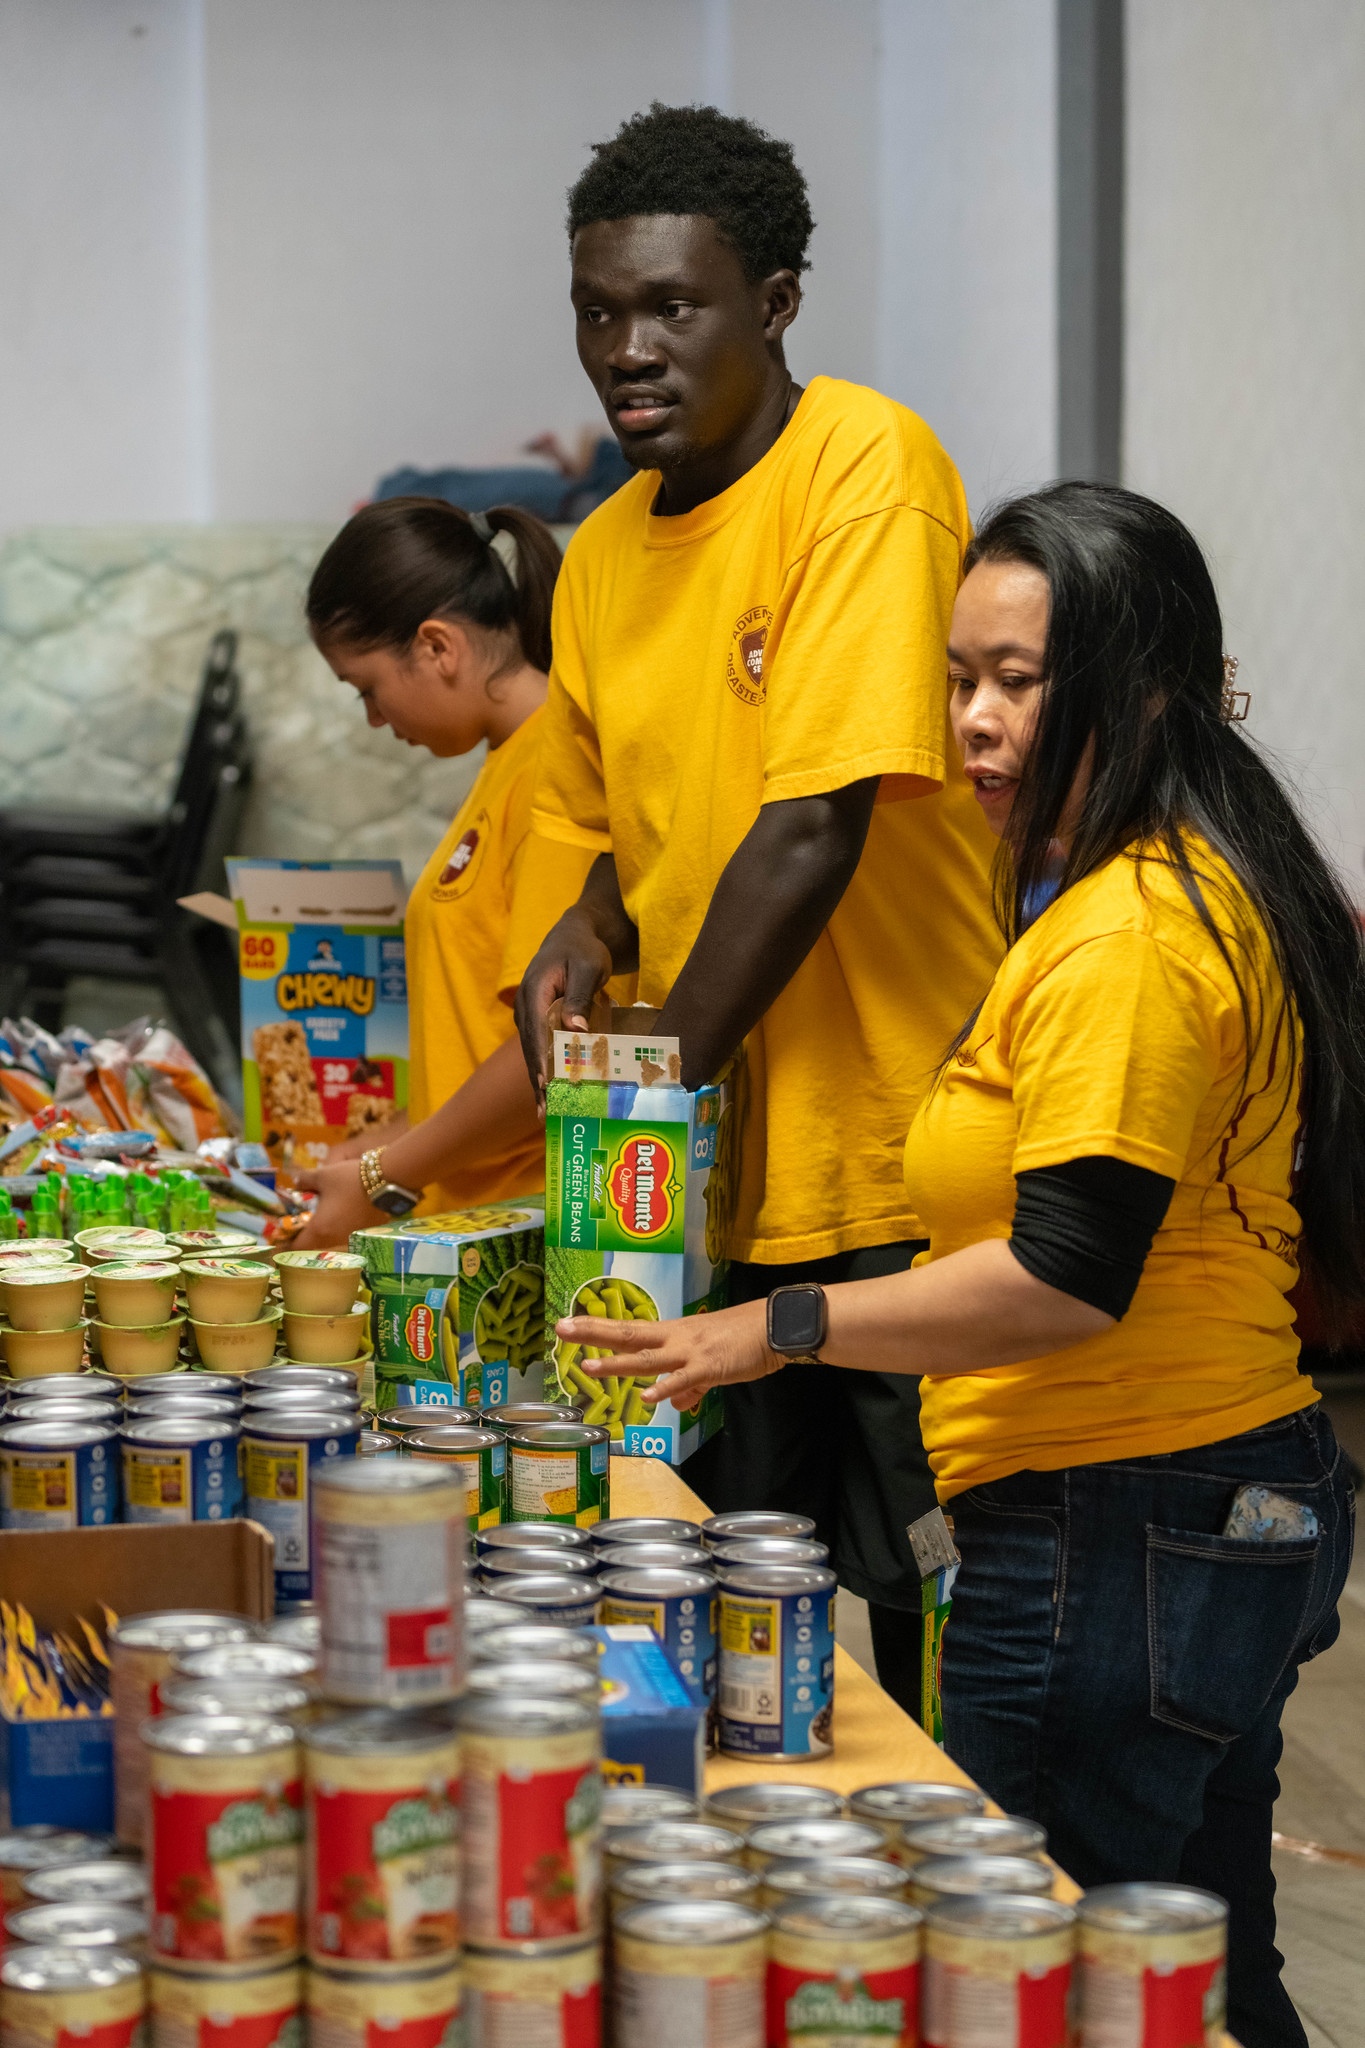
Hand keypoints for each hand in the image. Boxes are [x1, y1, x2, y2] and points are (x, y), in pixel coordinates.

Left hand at [289, 1161, 385, 1248]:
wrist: (389, 1180)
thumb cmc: (350, 1179)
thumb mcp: (323, 1175)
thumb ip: (305, 1180)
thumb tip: (295, 1182)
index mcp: (319, 1229)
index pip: (296, 1248)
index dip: (286, 1244)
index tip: (282, 1237)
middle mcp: (334, 1239)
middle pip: (312, 1246)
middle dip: (303, 1237)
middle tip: (298, 1224)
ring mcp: (351, 1237)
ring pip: (329, 1242)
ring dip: (321, 1233)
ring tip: (318, 1217)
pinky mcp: (364, 1233)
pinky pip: (344, 1235)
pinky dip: (337, 1229)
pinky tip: (339, 1214)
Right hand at [514, 906, 613, 1109]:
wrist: (574, 936)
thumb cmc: (584, 950)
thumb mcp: (588, 967)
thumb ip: (581, 996)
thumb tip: (575, 1029)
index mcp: (534, 992)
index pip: (536, 1033)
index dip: (540, 1062)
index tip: (546, 1086)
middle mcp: (525, 1007)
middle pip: (531, 1049)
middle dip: (538, 1082)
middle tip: (547, 1112)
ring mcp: (528, 1015)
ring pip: (533, 1053)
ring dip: (540, 1082)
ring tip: (547, 1112)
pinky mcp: (536, 1021)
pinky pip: (539, 1048)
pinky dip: (545, 1070)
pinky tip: (552, 1093)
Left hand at [553, 1297, 784, 1409]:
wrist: (774, 1327)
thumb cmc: (742, 1340)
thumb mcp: (709, 1363)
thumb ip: (689, 1385)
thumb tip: (674, 1403)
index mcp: (673, 1334)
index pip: (628, 1330)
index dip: (597, 1327)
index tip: (569, 1323)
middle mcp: (675, 1338)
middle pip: (627, 1334)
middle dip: (592, 1333)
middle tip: (561, 1328)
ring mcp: (690, 1352)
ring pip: (647, 1358)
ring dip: (617, 1363)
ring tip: (589, 1366)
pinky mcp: (709, 1367)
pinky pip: (683, 1379)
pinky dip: (665, 1388)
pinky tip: (647, 1397)